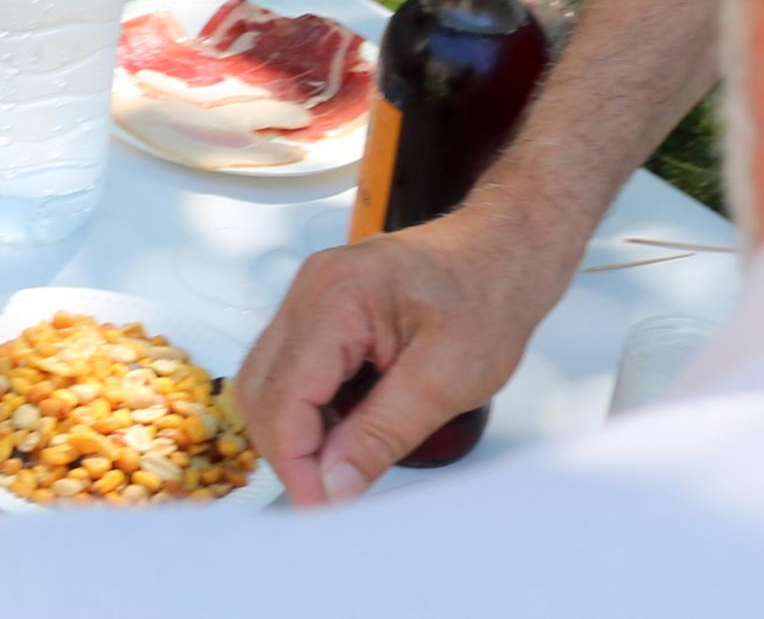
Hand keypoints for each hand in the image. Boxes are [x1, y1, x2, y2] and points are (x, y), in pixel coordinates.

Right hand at [236, 201, 578, 507]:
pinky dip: (309, 410)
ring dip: (296, 432)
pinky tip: (347, 430)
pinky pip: (290, 369)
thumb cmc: (487, 301)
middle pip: (261, 389)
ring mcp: (309, 296)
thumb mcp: (446, 380)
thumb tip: (331, 488)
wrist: (502, 252)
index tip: (324, 510)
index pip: (285, 396)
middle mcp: (309, 290)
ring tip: (344, 464)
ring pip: (269, 381)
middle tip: (333, 495)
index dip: (297, 463)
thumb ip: (381, 434)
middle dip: (289, 451)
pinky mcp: (319, 308)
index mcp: (336, 297)